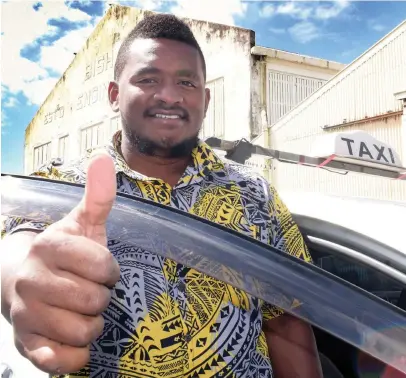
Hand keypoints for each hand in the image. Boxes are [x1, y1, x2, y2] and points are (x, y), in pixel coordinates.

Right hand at [9, 151, 119, 373]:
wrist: (21, 284)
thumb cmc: (63, 255)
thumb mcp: (82, 224)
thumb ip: (97, 196)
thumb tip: (102, 157)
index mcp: (48, 247)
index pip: (102, 266)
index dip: (109, 270)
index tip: (101, 269)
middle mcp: (30, 280)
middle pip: (95, 300)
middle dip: (101, 297)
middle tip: (89, 291)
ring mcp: (25, 314)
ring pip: (85, 330)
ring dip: (93, 324)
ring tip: (81, 312)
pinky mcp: (26, 345)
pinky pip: (62, 360)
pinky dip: (76, 355)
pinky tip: (71, 340)